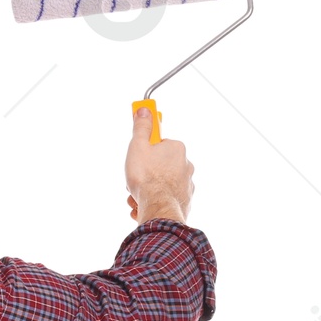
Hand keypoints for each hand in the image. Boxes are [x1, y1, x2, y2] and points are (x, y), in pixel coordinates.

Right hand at [126, 103, 193, 223]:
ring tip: (137, 197)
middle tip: (134, 180)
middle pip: (159, 166)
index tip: (138, 154)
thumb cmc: (147, 178)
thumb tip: (144, 111)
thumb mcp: (138, 147)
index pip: (159, 144)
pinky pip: (165, 200)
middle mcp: (186, 165)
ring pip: (161, 185)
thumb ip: (142, 128)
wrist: (158, 210)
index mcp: (176, 149)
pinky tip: (143, 207)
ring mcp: (186, 185)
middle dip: (144, 174)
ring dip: (147, 191)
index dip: (145, 151)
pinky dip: (154, 203)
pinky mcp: (184, 202)